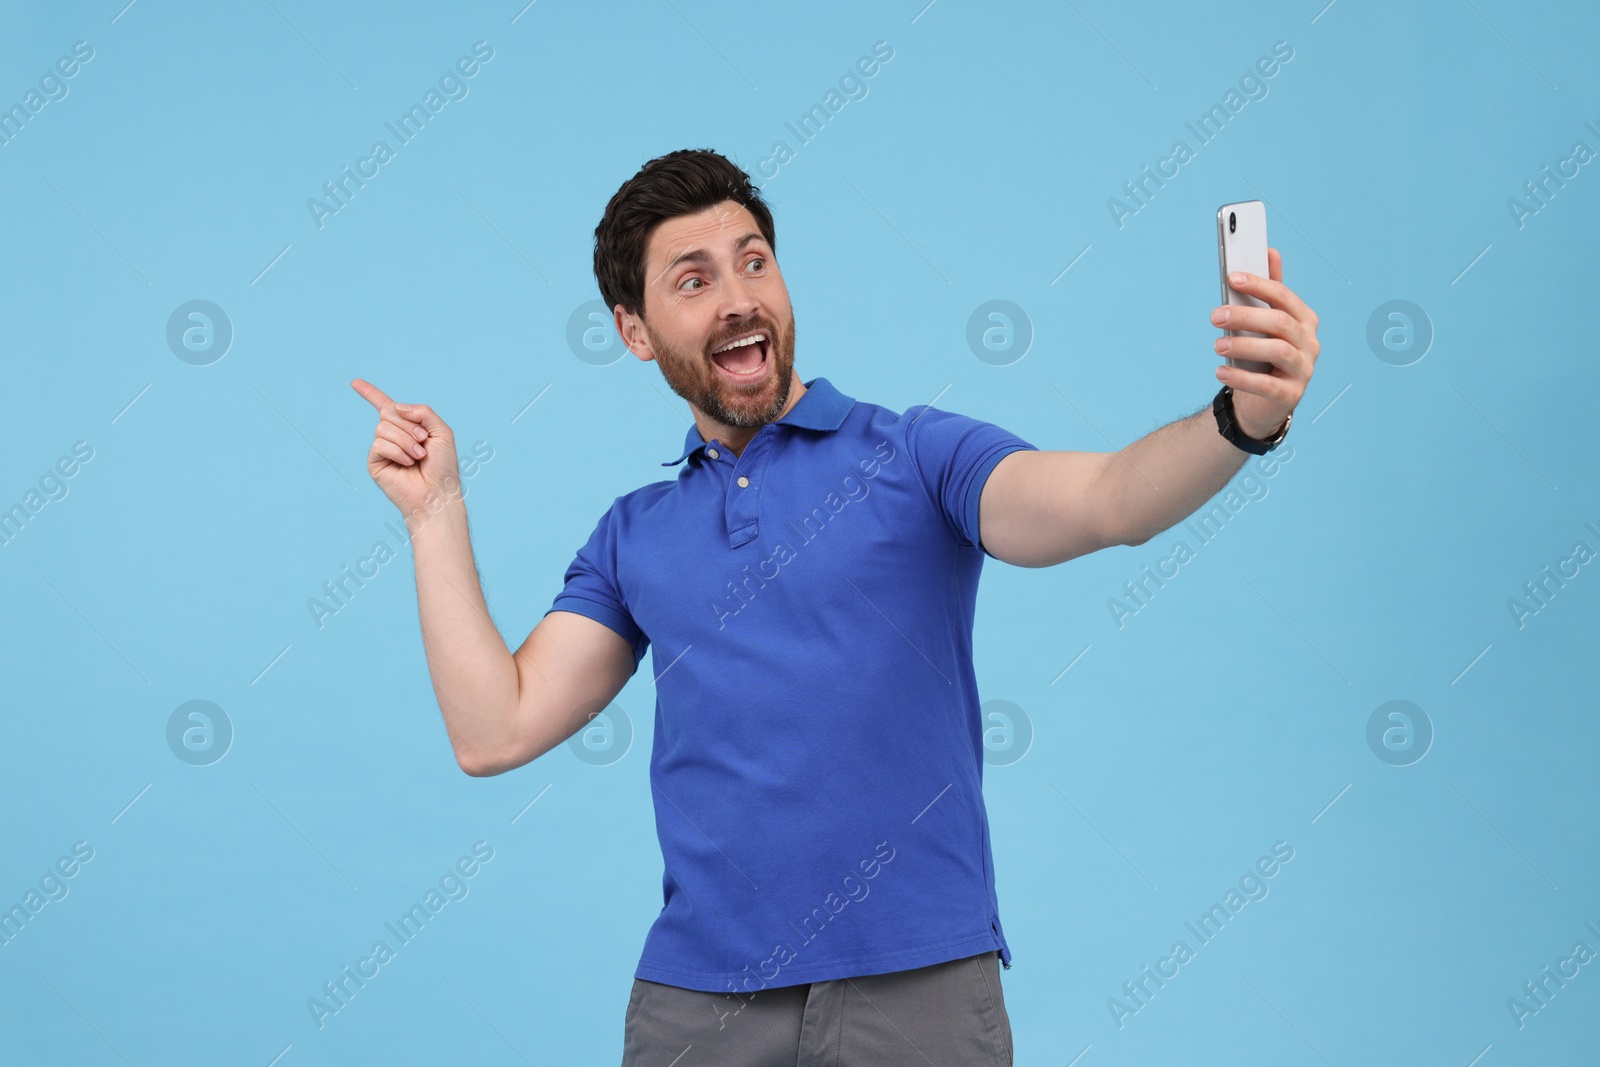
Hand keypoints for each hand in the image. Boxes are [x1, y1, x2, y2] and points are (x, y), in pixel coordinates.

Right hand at [351, 378, 461, 519]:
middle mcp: (392, 436)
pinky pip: (379, 444)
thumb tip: (395, 406)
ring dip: (405, 440)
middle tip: (424, 442)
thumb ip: (423, 411)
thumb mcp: (441, 431)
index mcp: (407, 427)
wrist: (438, 494)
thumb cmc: (443, 466)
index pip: (386, 406)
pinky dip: (397, 451)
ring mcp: (382, 449)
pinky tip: (407, 463)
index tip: (354, 382)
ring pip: (383, 427)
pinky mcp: (375, 462)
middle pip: (388, 412)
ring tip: (418, 456)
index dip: (370, 393)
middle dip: (409, 425)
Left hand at [1210, 247, 1319, 438]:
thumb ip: (1269, 291)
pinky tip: (1220, 371)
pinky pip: (1266, 385)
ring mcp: (1304, 369)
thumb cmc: (1263, 357)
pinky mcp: (1291, 395)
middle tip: (1215, 316)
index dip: (1258, 284)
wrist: (1263, 403)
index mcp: (1304, 319)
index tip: (1231, 276)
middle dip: (1246, 316)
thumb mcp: (1265, 324)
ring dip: (1244, 346)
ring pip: (1277, 351)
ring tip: (1217, 345)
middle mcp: (1309, 343)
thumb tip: (1270, 251)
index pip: (1283, 296)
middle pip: (1279, 322)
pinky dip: (1241, 377)